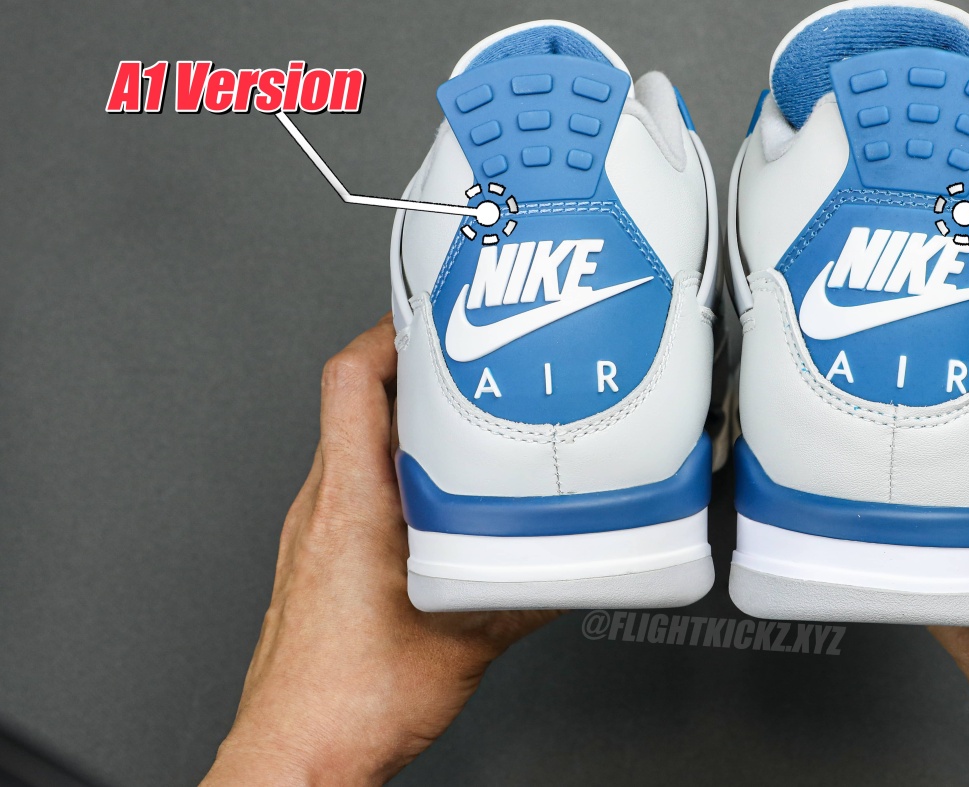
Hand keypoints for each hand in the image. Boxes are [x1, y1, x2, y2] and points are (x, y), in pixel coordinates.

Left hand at [202, 317, 557, 786]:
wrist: (298, 755)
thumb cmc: (350, 701)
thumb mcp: (469, 636)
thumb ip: (533, 590)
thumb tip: (582, 561)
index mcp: (351, 501)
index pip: (350, 376)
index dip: (392, 331)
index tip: (438, 315)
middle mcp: (322, 506)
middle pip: (357, 401)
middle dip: (420, 374)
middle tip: (475, 364)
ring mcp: (314, 533)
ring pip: (357, 447)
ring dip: (410, 427)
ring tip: (469, 428)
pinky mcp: (318, 562)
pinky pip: (356, 489)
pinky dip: (399, 475)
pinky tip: (444, 505)